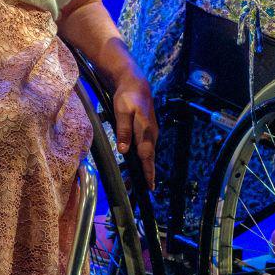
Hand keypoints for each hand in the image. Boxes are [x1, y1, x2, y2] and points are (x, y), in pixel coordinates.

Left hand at [109, 73, 158, 189]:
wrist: (135, 84)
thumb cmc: (128, 97)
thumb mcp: (122, 112)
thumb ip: (123, 131)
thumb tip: (124, 150)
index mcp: (146, 131)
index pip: (147, 156)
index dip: (148, 172)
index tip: (150, 186)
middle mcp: (151, 134)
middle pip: (148, 158)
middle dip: (146, 175)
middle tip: (142, 190)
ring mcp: (150, 133)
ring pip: (147, 154)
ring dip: (143, 168)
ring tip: (134, 182)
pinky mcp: (147, 131)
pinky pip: (145, 148)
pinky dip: (140, 158)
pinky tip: (132, 164)